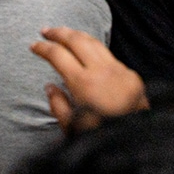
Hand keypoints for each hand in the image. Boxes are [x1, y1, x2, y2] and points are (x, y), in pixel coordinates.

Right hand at [31, 26, 147, 131]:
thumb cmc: (103, 139)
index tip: (34, 46)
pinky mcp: (131, 75)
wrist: (139, 142)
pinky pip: (109, 56)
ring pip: (95, 42)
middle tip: (46, 31)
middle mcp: (101, 71)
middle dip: (59, 33)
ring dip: (77, 35)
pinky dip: (95, 49)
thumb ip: (58, 105)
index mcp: (83, 84)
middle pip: (76, 40)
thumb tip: (50, 87)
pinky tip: (89, 51)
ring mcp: (118, 71)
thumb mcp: (72, 128)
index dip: (43, 48)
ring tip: (65, 33)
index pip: (58, 55)